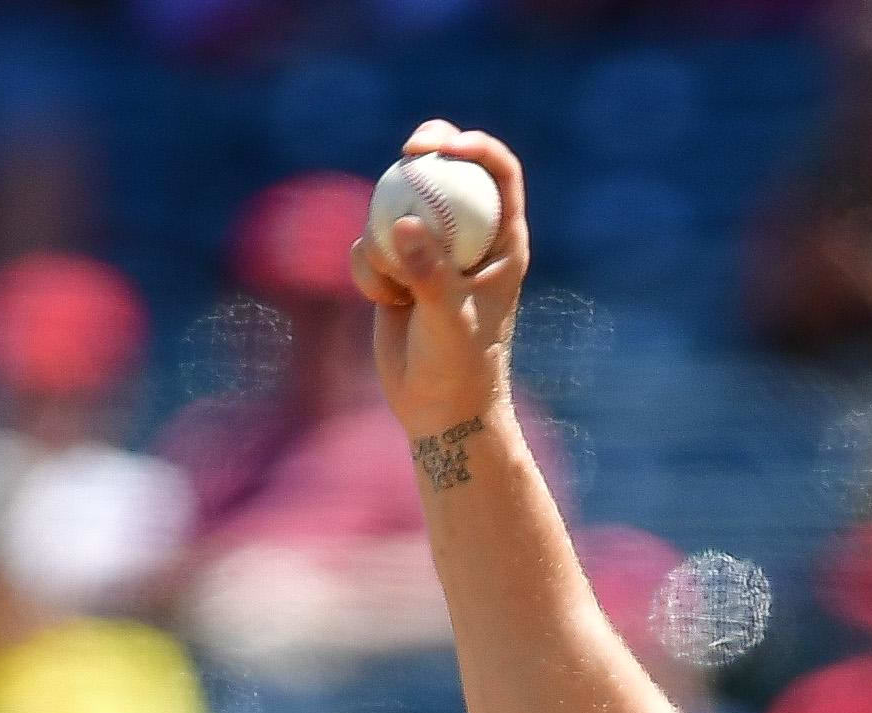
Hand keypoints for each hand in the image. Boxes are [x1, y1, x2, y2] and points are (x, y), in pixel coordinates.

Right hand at [351, 124, 531, 444]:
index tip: (445, 145)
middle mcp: (468, 237)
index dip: (475, 146)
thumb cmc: (459, 367)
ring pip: (397, 206)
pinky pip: (370, 244)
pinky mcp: (396, 268)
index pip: (498, 173)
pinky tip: (384, 302)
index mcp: (502, 240)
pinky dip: (368, 268)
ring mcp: (430, 250)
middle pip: (448, 169)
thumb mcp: (448, 318)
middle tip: (409, 151)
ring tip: (398, 288)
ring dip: (386, 238)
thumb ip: (428, 271)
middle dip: (427, 150)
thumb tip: (403, 222)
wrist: (437, 408)